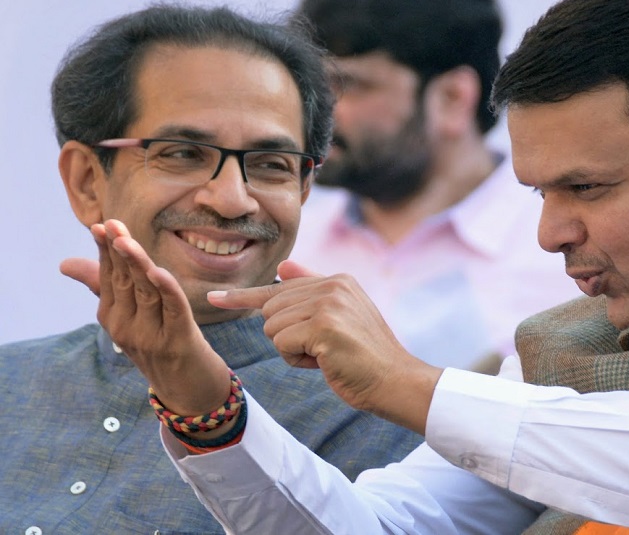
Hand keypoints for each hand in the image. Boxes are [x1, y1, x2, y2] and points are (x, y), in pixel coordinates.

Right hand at [63, 219, 229, 416]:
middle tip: (114, 226)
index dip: (107, 251)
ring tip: (128, 241)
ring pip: (145, 292)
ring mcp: (151, 336)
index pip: (109, 278)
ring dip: (138, 265)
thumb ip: (103, 286)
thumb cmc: (159, 343)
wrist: (187, 388)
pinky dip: (167, 289)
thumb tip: (65, 263)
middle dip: (120, 252)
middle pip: (124, 282)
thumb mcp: (131, 314)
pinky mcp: (178, 341)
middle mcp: (127, 327)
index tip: (103, 225)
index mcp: (113, 318)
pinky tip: (159, 272)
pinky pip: (173, 310)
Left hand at [208, 260, 442, 433]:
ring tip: (326, 356)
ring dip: (292, 351)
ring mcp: (329, 303)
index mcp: (337, 280)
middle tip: (321, 350)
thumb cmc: (365, 356)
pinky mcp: (323, 326)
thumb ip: (312, 292)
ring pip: (272, 327)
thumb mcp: (339, 318)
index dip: (244, 298)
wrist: (395, 381)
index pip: (280, 286)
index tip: (213, 298)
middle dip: (287, 337)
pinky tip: (324, 362)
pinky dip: (296, 360)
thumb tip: (283, 266)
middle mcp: (332, 285)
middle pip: (271, 309)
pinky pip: (281, 343)